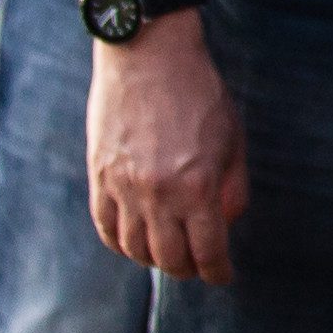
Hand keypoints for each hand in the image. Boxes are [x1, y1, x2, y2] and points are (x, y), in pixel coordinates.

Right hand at [84, 14, 249, 284]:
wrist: (148, 55)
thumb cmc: (199, 93)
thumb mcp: (233, 139)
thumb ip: (232, 187)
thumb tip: (226, 225)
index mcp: (197, 187)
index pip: (208, 252)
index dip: (218, 272)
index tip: (223, 276)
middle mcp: (157, 194)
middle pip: (170, 258)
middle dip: (188, 269)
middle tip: (198, 265)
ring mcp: (123, 187)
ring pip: (135, 248)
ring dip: (154, 258)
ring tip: (168, 253)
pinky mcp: (99, 176)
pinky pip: (105, 226)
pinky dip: (120, 242)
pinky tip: (134, 241)